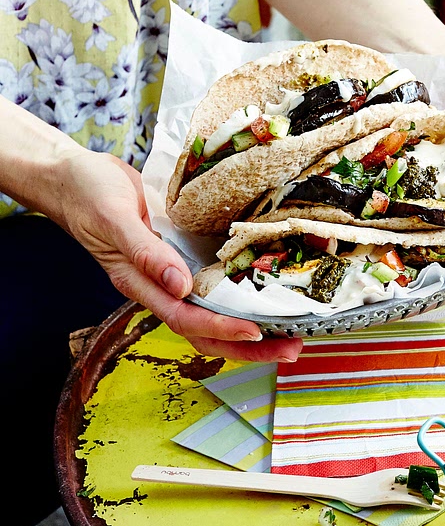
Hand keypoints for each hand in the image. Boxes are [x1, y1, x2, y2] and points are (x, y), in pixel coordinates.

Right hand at [55, 149, 302, 362]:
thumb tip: (180, 286)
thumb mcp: (114, 218)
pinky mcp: (180, 254)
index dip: (221, 328)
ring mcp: (170, 272)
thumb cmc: (87, 195)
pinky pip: (212, 284)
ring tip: (287, 334)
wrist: (72, 176)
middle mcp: (159, 285)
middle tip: (290, 349)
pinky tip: (264, 295)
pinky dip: (238, 296)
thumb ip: (145, 252)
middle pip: (205, 329)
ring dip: (248, 326)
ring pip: (212, 311)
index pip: (185, 319)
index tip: (255, 332)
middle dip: (247, 345)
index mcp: (140, 283)